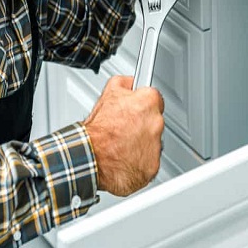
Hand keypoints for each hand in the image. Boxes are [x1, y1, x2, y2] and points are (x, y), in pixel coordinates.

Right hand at [83, 75, 164, 196]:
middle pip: (154, 120)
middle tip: (125, 127)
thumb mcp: (107, 94)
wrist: (91, 158)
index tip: (136, 107)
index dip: (142, 102)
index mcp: (148, 103)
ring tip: (122, 142)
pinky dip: (140, 159)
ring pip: (153, 141)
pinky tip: (125, 156)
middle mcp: (156, 123)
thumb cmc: (98, 130)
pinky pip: (150, 160)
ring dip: (142, 141)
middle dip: (142, 122)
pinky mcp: (153, 165)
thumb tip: (130, 81)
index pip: (154, 97)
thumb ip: (124, 82)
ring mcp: (156, 146)